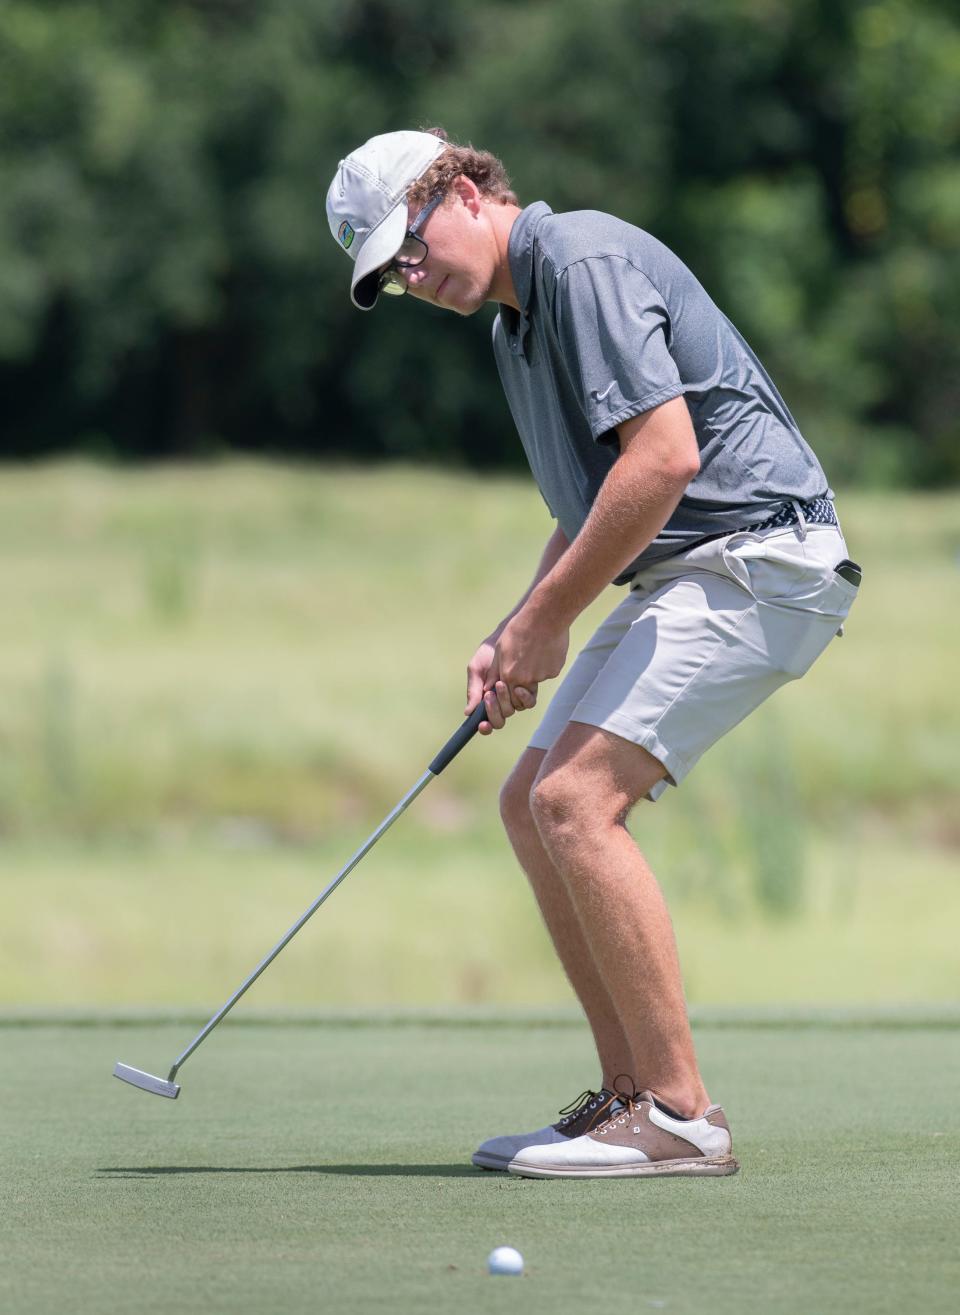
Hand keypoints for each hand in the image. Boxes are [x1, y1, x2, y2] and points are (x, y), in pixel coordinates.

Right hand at [466, 628, 537, 734]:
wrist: (506, 638)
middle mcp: (501, 703)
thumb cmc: (487, 654)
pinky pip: (528, 703)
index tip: (482, 724)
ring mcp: (514, 698)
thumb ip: (474, 690)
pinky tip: (518, 688)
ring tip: (500, 684)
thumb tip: (468, 712)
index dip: (485, 727)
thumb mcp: (476, 670)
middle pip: (500, 720)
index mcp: (486, 702)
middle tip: (489, 695)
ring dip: (505, 701)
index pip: (486, 722)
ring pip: (512, 711)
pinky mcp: (528, 690)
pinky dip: (523, 698)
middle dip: (494, 711)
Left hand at [489, 605, 568, 722]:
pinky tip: (545, 647)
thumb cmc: (519, 629)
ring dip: (535, 670)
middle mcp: (525, 680)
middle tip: (524, 666)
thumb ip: (495, 671)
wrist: (544, 617)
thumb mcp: (500, 648)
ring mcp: (541, 676)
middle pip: (523, 694)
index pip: (507, 695)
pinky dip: (547, 664)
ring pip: (537, 680)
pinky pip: (549, 672)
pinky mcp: (554, 671)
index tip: (509, 681)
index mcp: (509, 675)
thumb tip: (488, 687)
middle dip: (522, 688)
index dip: (508, 691)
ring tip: (534, 649)